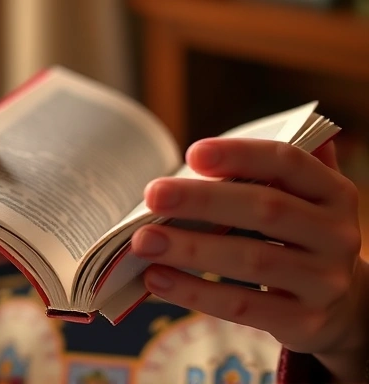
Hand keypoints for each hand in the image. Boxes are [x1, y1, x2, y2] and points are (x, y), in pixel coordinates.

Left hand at [132, 138, 368, 381]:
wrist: (343, 303)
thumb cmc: (299, 238)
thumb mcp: (300, 202)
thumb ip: (266, 175)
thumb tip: (200, 155)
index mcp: (332, 192)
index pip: (287, 162)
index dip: (240, 155)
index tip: (192, 153)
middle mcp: (337, 234)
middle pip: (265, 209)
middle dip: (203, 201)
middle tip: (152, 195)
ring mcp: (324, 281)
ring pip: (251, 260)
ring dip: (190, 249)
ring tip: (143, 241)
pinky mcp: (304, 321)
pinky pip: (242, 307)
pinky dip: (195, 293)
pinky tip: (157, 279)